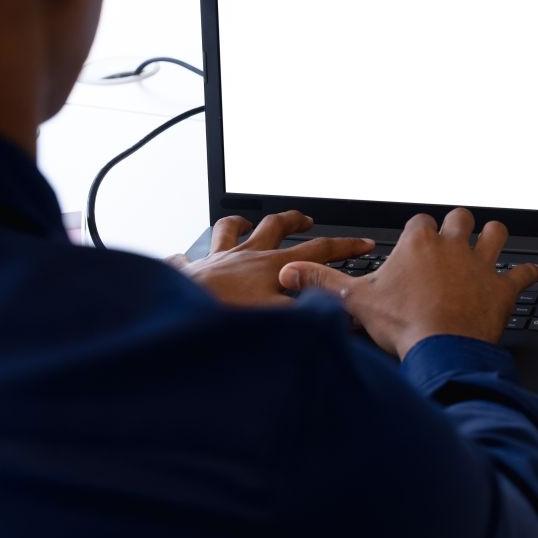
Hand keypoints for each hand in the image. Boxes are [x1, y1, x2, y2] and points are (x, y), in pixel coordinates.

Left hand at [168, 210, 374, 307]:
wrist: (175, 319)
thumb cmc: (225, 317)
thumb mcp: (280, 318)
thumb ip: (313, 311)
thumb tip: (344, 309)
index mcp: (271, 265)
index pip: (317, 251)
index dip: (344, 247)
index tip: (362, 244)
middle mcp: (244, 255)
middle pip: (275, 226)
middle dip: (294, 220)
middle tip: (306, 219)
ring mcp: (215, 260)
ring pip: (229, 229)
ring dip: (240, 224)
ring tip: (246, 222)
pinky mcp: (187, 272)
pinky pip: (184, 259)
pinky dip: (186, 259)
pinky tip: (183, 261)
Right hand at [278, 208, 537, 358]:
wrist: (440, 349)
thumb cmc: (401, 324)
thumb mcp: (354, 301)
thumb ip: (321, 282)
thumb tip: (288, 273)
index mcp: (419, 243)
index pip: (419, 223)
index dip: (418, 233)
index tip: (414, 244)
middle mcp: (452, 246)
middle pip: (459, 219)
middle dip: (457, 226)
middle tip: (453, 237)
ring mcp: (480, 265)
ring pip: (495, 234)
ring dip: (493, 237)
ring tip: (490, 241)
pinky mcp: (502, 288)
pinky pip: (523, 274)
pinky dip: (527, 274)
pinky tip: (530, 275)